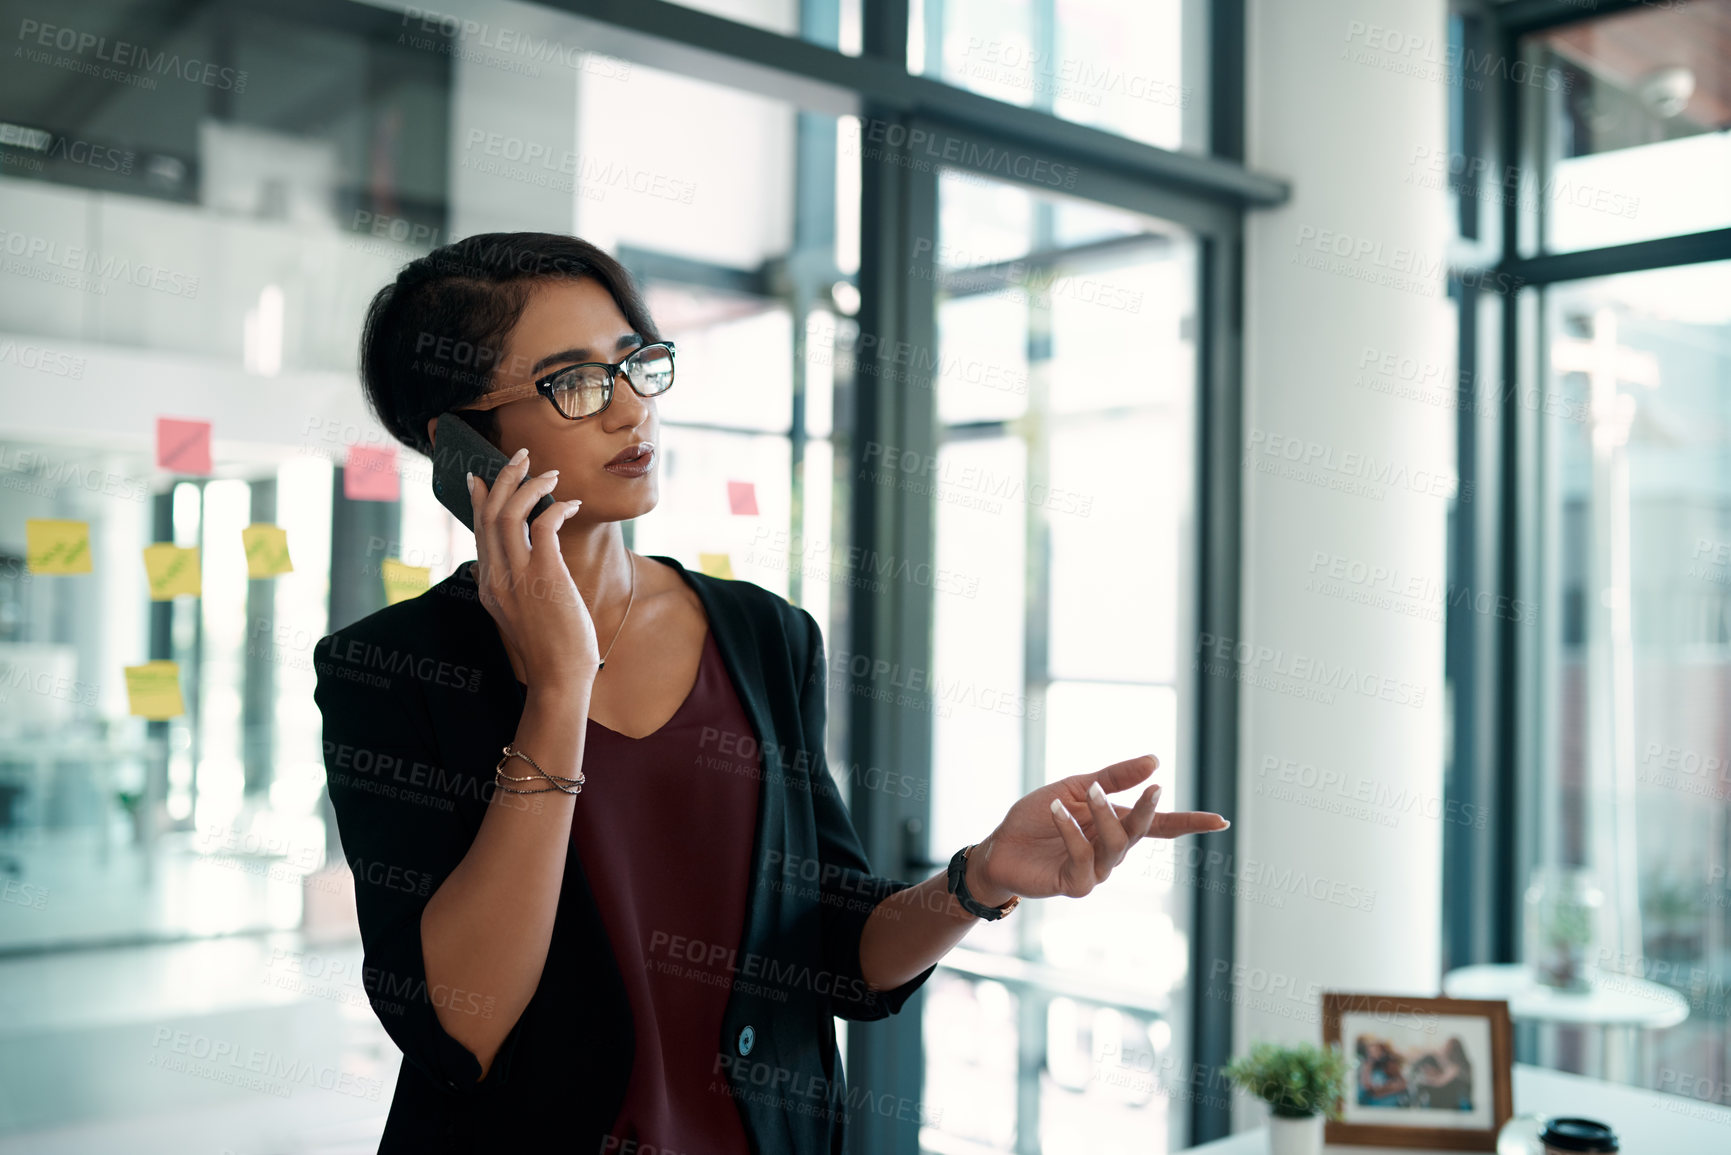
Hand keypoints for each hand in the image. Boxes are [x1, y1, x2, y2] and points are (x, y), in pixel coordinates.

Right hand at [469, 447, 598, 687]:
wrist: (559, 679)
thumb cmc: (547, 648)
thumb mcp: (511, 616)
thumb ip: (498, 589)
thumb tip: (479, 573)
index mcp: (488, 585)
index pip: (477, 530)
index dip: (477, 498)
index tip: (478, 475)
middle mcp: (496, 576)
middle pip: (489, 512)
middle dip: (504, 478)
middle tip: (521, 456)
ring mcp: (518, 576)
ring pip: (510, 512)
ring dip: (530, 485)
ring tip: (550, 473)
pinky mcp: (545, 576)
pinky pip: (544, 525)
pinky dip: (557, 507)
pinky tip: (571, 505)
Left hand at [966, 755, 1227, 902]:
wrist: (1000, 845)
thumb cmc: (1037, 817)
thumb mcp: (1076, 786)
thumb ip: (1113, 777)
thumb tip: (1155, 760)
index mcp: (1115, 825)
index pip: (1160, 825)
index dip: (1190, 823)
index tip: (1222, 821)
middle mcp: (1112, 851)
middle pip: (1141, 832)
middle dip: (1148, 810)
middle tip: (1154, 788)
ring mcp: (1096, 871)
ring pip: (1116, 846)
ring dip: (1105, 815)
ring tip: (1089, 792)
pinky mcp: (1075, 885)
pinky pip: (1084, 858)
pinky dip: (1072, 831)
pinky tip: (1056, 810)